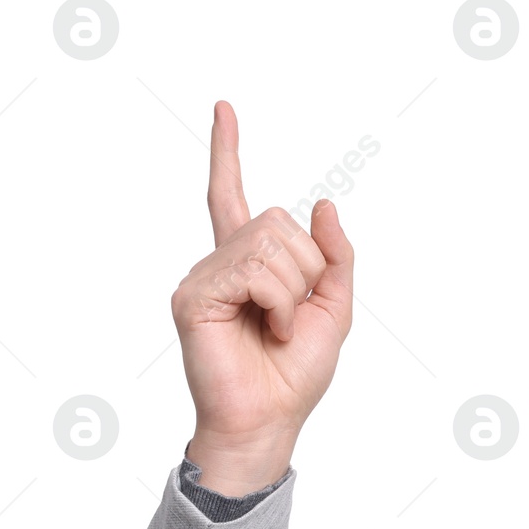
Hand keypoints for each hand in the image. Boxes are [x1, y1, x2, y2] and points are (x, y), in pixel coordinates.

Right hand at [171, 101, 354, 478]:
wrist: (270, 420)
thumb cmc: (294, 375)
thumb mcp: (334, 310)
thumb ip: (335, 257)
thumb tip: (324, 204)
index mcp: (249, 264)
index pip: (234, 196)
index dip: (229, 152)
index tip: (224, 108)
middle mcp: (220, 262)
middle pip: (278, 222)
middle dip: (308, 269)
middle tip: (294, 316)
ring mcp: (204, 276)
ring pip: (270, 244)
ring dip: (294, 291)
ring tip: (278, 328)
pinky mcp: (194, 295)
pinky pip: (253, 270)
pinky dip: (278, 302)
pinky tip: (267, 329)